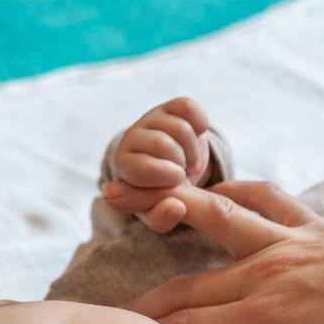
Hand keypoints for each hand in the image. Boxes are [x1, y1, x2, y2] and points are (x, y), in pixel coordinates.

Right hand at [106, 180, 323, 323]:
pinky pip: (257, 199)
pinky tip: (205, 194)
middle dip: (137, 306)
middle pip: (183, 289)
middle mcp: (267, 271)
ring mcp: (287, 241)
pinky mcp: (311, 227)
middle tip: (97, 321)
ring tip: (117, 206)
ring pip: (208, 227)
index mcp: (269, 316)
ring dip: (161, 218)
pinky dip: (225, 193)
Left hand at [108, 97, 212, 231]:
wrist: (176, 170)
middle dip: (181, 163)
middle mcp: (132, 138)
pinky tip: (196, 137)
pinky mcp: (172, 105)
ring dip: (193, 149)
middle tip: (183, 173)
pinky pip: (190, 108)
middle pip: (162, 145)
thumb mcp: (158, 213)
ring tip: (189, 160)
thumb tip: (176, 207)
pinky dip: (200, 124)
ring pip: (180, 128)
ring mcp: (152, 118)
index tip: (177, 182)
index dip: (166, 176)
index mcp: (123, 165)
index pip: (140, 168)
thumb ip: (162, 217)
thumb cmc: (162, 195)